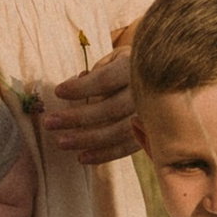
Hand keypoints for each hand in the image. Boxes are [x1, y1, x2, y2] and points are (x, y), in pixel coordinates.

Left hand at [40, 42, 141, 168]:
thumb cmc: (131, 66)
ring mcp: (151, 115)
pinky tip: (82, 157)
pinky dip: (104, 155)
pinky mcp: (151, 134)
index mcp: (135, 67)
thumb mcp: (116, 59)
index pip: (106, 80)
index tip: (58, 92)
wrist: (168, 77)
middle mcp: (146, 92)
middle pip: (110, 109)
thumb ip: (98, 70)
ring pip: (118, 132)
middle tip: (49, 122)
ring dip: (87, 140)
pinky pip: (127, 148)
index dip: (81, 88)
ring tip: (61, 142)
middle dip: (77, 118)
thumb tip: (78, 80)